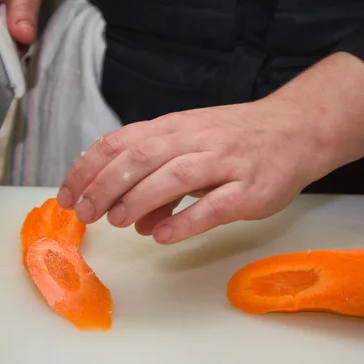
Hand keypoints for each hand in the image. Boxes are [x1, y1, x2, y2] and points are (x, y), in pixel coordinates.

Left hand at [56, 98, 330, 244]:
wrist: (295, 130)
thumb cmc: (237, 139)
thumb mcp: (192, 147)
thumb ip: (159, 179)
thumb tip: (133, 220)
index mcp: (176, 127)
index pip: (121, 142)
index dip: (88, 167)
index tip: (67, 193)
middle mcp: (196, 140)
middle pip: (141, 157)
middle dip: (105, 185)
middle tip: (84, 212)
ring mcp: (225, 162)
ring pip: (174, 175)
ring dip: (140, 198)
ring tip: (118, 221)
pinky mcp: (250, 189)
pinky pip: (215, 205)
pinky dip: (186, 220)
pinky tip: (164, 236)